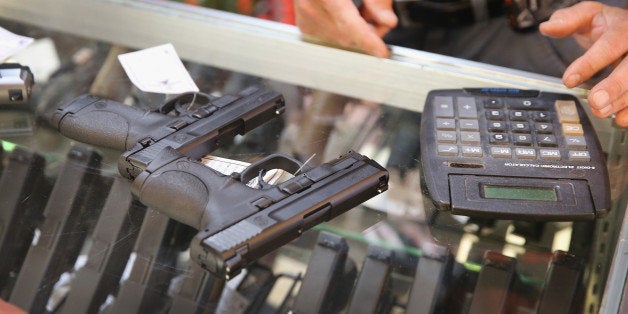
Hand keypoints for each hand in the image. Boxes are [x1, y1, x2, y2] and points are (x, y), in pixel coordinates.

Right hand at [294, 0, 397, 57]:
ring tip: (362, 8)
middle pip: (347, 35)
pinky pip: (328, 34)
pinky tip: (347, 12)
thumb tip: (386, 21)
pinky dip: (342, 27)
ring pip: (339, 37)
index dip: (368, 40)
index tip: (382, 52)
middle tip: (379, 13)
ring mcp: (303, 14)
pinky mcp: (303, 21)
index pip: (349, 23)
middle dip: (368, 30)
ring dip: (355, 29)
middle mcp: (309, 3)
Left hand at [540, 1, 627, 126]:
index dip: (589, 64)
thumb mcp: (587, 15)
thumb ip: (567, 20)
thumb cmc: (605, 24)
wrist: (626, 28)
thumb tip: (547, 27)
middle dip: (614, 86)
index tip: (568, 80)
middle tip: (595, 101)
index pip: (609, 45)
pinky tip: (621, 118)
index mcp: (623, 28)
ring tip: (599, 111)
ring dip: (621, 101)